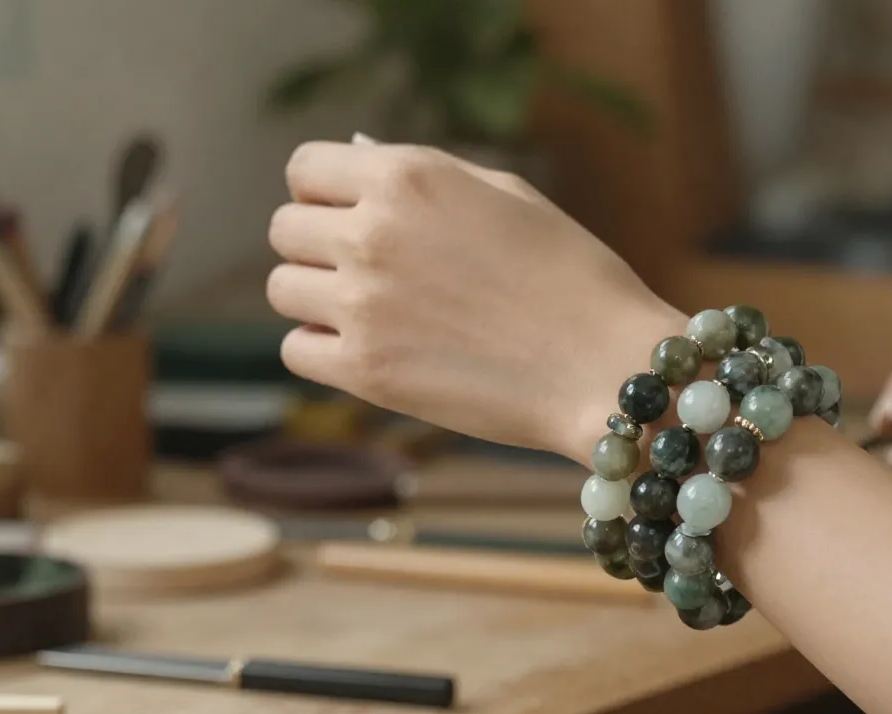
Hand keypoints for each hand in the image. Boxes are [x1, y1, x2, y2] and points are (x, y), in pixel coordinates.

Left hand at [266, 141, 683, 459]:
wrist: (607, 365)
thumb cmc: (572, 276)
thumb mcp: (505, 195)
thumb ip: (423, 179)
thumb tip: (357, 164)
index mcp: (408, 177)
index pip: (305, 170)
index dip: (323, 192)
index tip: (347, 214)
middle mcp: (373, 234)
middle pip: (286, 230)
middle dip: (319, 246)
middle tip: (368, 270)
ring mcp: (364, 304)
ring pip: (284, 290)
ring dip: (318, 298)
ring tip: (374, 312)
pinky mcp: (365, 371)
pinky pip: (297, 350)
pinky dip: (325, 350)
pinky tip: (373, 350)